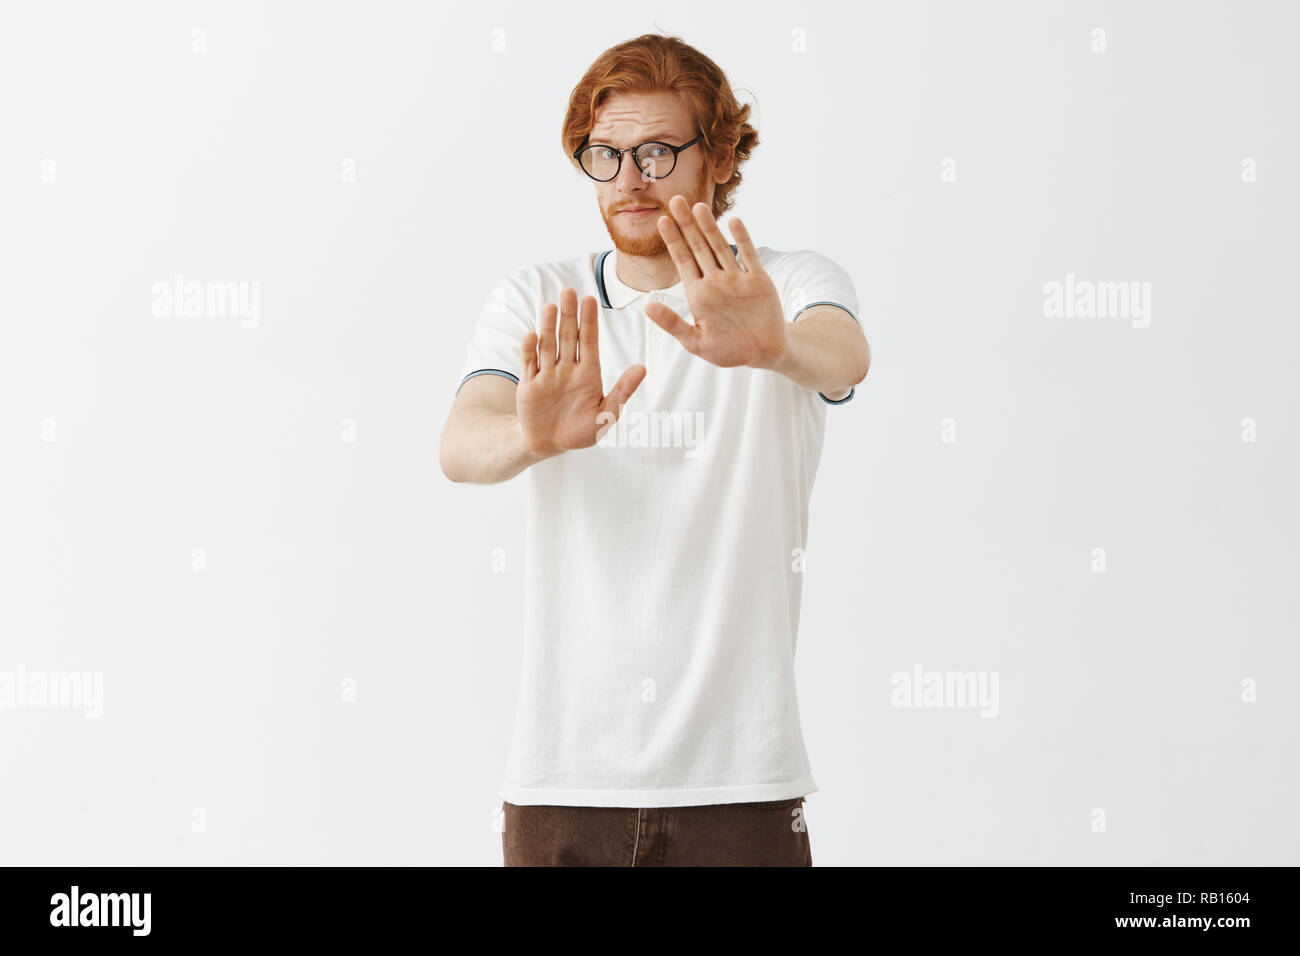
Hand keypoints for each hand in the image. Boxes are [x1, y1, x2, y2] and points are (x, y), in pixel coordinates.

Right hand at [516, 287, 645, 456]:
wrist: (549, 444)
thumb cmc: (581, 431)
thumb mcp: (606, 415)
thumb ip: (622, 391)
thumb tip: (642, 368)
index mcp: (588, 373)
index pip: (589, 341)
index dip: (589, 321)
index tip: (590, 300)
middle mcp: (567, 369)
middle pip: (567, 337)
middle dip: (568, 315)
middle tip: (569, 291)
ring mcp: (547, 374)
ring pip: (548, 345)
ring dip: (548, 326)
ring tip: (551, 306)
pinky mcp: (529, 384)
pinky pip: (529, 363)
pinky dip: (529, 350)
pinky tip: (531, 335)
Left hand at [646, 194, 787, 368]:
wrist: (764, 352)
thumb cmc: (729, 350)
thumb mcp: (696, 342)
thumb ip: (673, 324)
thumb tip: (647, 307)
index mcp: (698, 294)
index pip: (682, 261)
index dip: (672, 240)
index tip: (661, 220)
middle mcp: (715, 281)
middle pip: (698, 247)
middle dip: (687, 225)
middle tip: (675, 199)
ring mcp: (736, 278)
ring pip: (720, 247)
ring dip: (710, 227)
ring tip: (698, 206)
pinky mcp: (757, 280)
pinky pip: (748, 256)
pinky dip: (742, 239)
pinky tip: (734, 222)